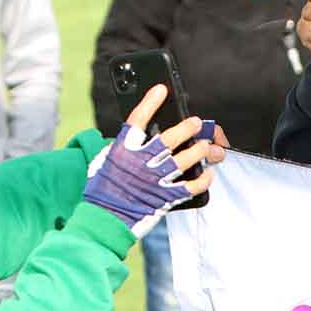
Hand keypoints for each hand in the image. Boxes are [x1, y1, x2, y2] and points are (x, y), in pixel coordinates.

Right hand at [83, 84, 224, 237]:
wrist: (103, 220)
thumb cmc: (102, 191)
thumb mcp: (104, 163)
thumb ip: (122, 149)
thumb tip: (139, 137)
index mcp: (122, 151)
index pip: (137, 120)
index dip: (150, 102)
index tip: (161, 89)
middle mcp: (139, 163)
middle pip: (168, 139)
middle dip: (186, 128)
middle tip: (196, 123)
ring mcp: (153, 181)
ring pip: (183, 161)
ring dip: (199, 151)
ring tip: (207, 146)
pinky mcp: (163, 198)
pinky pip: (189, 187)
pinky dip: (202, 180)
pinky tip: (208, 174)